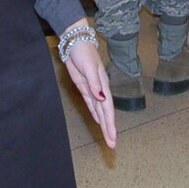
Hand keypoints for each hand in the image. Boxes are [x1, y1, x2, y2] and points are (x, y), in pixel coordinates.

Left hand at [59, 22, 116, 148]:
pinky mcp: (85, 87)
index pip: (107, 110)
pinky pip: (92, 104)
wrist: (75, 42)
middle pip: (105, 114)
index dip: (110, 124)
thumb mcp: (90, 67)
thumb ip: (95, 84)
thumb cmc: (84, 53)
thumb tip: (101, 98)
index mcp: (103, 86)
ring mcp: (93, 89)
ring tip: (108, 137)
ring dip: (103, 124)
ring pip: (99, 111)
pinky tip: (98, 120)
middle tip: (113, 145)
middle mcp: (100, 90)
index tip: (113, 138)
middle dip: (109, 129)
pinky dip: (95, 114)